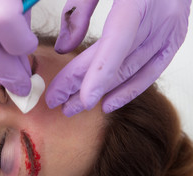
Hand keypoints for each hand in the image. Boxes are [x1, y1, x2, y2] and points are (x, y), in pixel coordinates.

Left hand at [46, 0, 191, 115]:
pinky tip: (108, 104)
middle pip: (118, 63)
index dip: (99, 74)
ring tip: (73, 108)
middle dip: (84, 86)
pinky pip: (151, 71)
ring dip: (102, 93)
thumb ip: (78, 12)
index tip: (82, 99)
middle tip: (57, 102)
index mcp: (139, 0)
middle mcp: (160, 18)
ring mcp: (171, 30)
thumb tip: (63, 50)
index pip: (117, 43)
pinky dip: (130, 90)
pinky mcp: (174, 38)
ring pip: (131, 72)